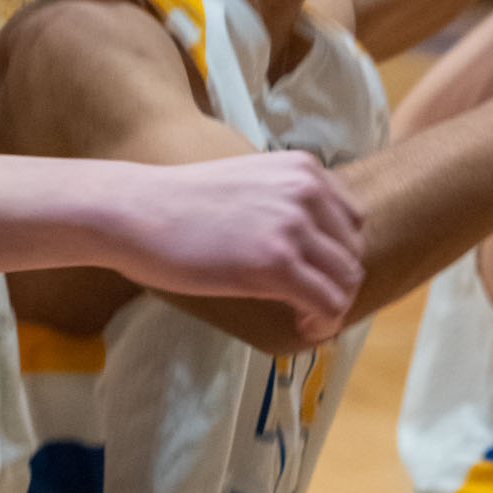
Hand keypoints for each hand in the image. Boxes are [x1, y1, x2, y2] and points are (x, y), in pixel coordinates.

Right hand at [114, 150, 363, 340]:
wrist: (140, 210)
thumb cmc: (184, 202)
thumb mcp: (252, 183)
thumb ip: (287, 201)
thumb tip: (313, 245)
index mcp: (303, 169)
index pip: (352, 220)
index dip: (335, 255)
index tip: (313, 275)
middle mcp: (307, 189)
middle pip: (353, 251)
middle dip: (335, 282)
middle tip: (307, 302)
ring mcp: (293, 225)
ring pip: (347, 280)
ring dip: (331, 305)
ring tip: (302, 315)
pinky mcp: (277, 263)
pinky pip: (328, 304)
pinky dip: (322, 323)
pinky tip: (300, 324)